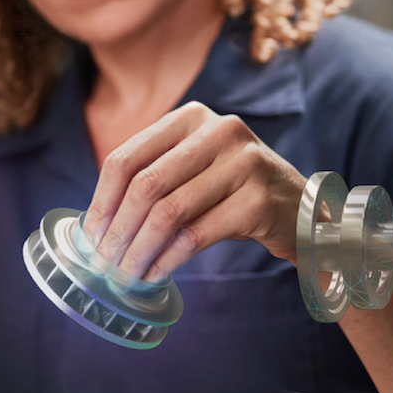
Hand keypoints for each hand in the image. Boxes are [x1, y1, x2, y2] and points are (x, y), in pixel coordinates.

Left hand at [83, 102, 308, 282]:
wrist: (303, 210)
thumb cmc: (234, 192)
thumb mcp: (193, 169)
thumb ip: (152, 180)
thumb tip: (97, 225)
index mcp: (190, 118)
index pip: (125, 158)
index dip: (101, 200)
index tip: (90, 236)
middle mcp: (218, 130)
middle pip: (144, 186)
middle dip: (117, 230)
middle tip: (104, 263)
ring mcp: (244, 162)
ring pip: (168, 212)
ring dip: (139, 250)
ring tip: (126, 274)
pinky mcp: (259, 200)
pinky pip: (196, 235)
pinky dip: (168, 259)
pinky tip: (155, 272)